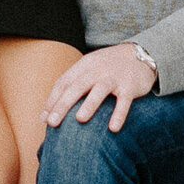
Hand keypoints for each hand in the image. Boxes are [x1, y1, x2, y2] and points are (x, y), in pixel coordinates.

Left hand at [43, 42, 157, 132]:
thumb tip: (50, 111)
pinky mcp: (130, 86)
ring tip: (80, 120)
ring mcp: (114, 78)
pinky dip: (119, 114)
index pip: (64, 82)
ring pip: (99, 90)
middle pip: (77, 87)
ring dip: (89, 105)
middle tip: (53, 123)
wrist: (140, 55)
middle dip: (63, 104)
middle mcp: (97, 70)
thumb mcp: (89, 69)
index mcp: (83, 66)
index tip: (44, 119)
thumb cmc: (108, 68)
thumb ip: (72, 85)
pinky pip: (124, 101)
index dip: (53, 100)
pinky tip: (113, 128)